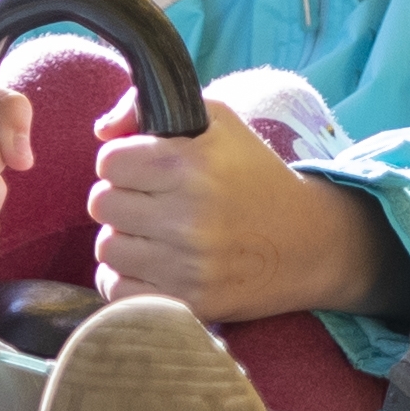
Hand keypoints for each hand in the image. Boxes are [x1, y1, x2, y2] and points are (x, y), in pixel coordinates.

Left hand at [86, 118, 407, 325]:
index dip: (124, 163)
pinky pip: (117, 291)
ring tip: (156, 234)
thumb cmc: (254, 175)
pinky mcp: (189, 302)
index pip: (108, 162)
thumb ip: (148, 108)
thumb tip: (102, 131)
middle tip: (152, 203)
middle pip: (101, 205)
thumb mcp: (216, 121)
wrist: (308, 242)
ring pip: (107, 249)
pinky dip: (127, 279)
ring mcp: (188, 265)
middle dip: (123, 200)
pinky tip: (153, 265)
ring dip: (125, 240)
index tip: (148, 171)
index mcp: (189, 164)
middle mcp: (187, 216)